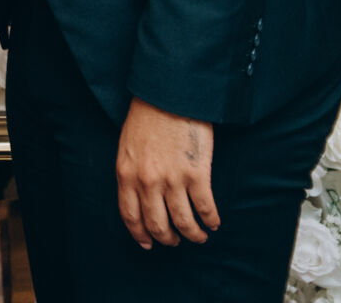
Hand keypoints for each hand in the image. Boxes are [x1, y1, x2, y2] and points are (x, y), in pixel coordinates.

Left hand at [116, 97, 218, 248]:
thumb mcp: (127, 147)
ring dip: (192, 235)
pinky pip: (205, 208)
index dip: (140, 234)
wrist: (168, 96)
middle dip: (168, 238)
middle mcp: (147, 182)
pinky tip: (213, 223)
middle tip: (175, 241)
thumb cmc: (147, 117)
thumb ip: (132, 172)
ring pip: (183, 222)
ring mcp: (172, 180)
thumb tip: (140, 195)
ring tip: (198, 237)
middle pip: (157, 224)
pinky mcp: (196, 174)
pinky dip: (210, 220)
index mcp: (126, 174)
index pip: (130, 215)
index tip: (148, 244)